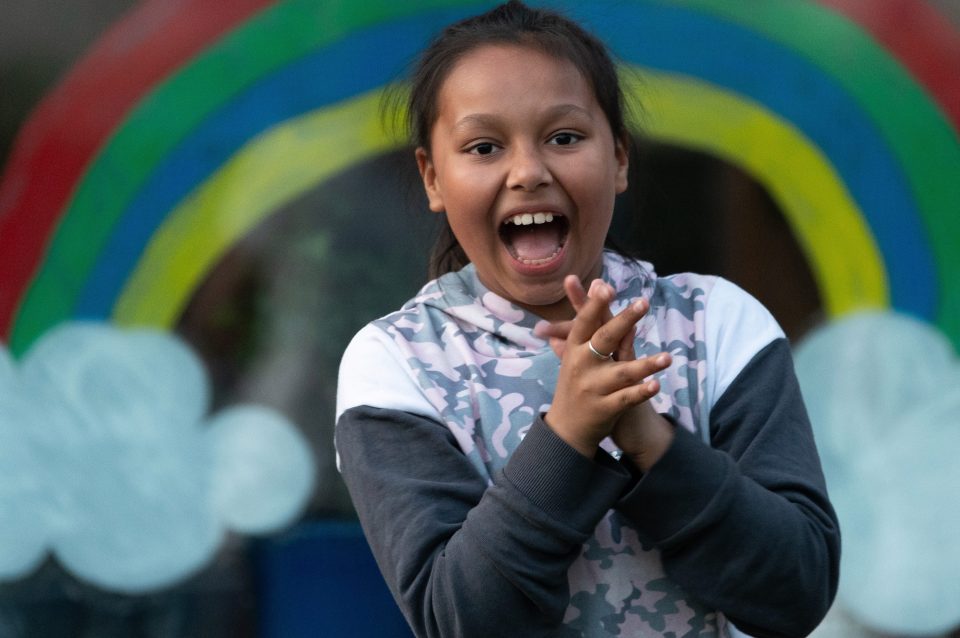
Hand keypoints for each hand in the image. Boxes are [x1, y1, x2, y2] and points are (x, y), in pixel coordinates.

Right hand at [543, 276, 670, 457]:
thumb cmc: (574, 384)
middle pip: (604, 339)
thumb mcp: (574, 354)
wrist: (566, 429)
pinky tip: (656, 385)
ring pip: (622, 372)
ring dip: (646, 365)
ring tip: (667, 357)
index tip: (606, 286)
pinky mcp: (605, 409)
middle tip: (643, 303)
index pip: (583, 322)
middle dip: (623, 320)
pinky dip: (641, 392)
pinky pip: (627, 399)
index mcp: (573, 350)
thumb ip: (589, 320)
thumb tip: (596, 284)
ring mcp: (593, 388)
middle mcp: (581, 366)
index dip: (593, 304)